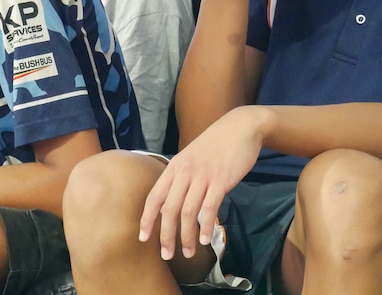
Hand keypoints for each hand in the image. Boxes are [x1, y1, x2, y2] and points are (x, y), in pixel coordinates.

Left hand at [138, 107, 267, 259]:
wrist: (240, 128)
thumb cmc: (215, 145)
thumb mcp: (191, 158)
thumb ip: (181, 177)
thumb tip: (174, 200)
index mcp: (173, 167)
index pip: (154, 197)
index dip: (147, 219)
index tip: (143, 238)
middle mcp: (183, 172)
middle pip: (169, 209)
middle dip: (165, 235)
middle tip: (166, 255)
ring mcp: (202, 176)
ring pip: (188, 212)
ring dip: (186, 236)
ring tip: (188, 252)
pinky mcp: (221, 180)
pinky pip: (209, 208)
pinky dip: (206, 226)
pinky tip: (205, 239)